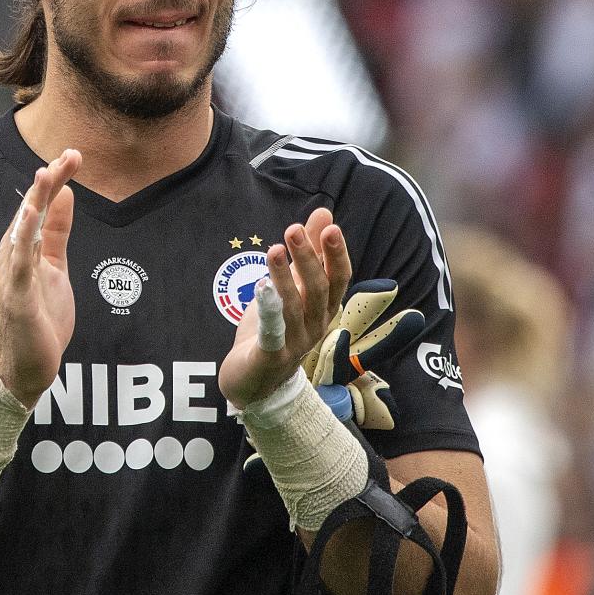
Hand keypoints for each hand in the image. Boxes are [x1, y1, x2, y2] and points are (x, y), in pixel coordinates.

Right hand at [0, 148, 80, 407]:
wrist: (28, 368)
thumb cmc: (40, 317)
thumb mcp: (54, 266)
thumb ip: (56, 232)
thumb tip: (65, 194)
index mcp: (23, 248)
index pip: (39, 206)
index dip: (55, 180)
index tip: (74, 155)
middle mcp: (13, 256)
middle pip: (30, 211)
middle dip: (49, 182)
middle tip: (69, 154)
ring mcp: (12, 276)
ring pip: (23, 231)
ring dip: (34, 202)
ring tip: (46, 174)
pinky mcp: (16, 296)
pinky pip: (18, 262)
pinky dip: (23, 237)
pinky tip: (30, 216)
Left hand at [218, 208, 350, 411]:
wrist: (255, 381)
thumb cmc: (278, 326)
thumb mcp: (295, 285)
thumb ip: (310, 250)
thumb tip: (325, 212)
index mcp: (323, 307)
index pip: (338, 279)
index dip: (336, 254)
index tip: (331, 227)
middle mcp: (314, 325)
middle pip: (318, 291)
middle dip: (308, 260)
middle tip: (294, 230)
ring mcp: (294, 344)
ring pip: (293, 308)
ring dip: (285, 278)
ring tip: (274, 250)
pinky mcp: (270, 357)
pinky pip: (272, 334)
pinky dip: (269, 312)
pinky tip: (262, 288)